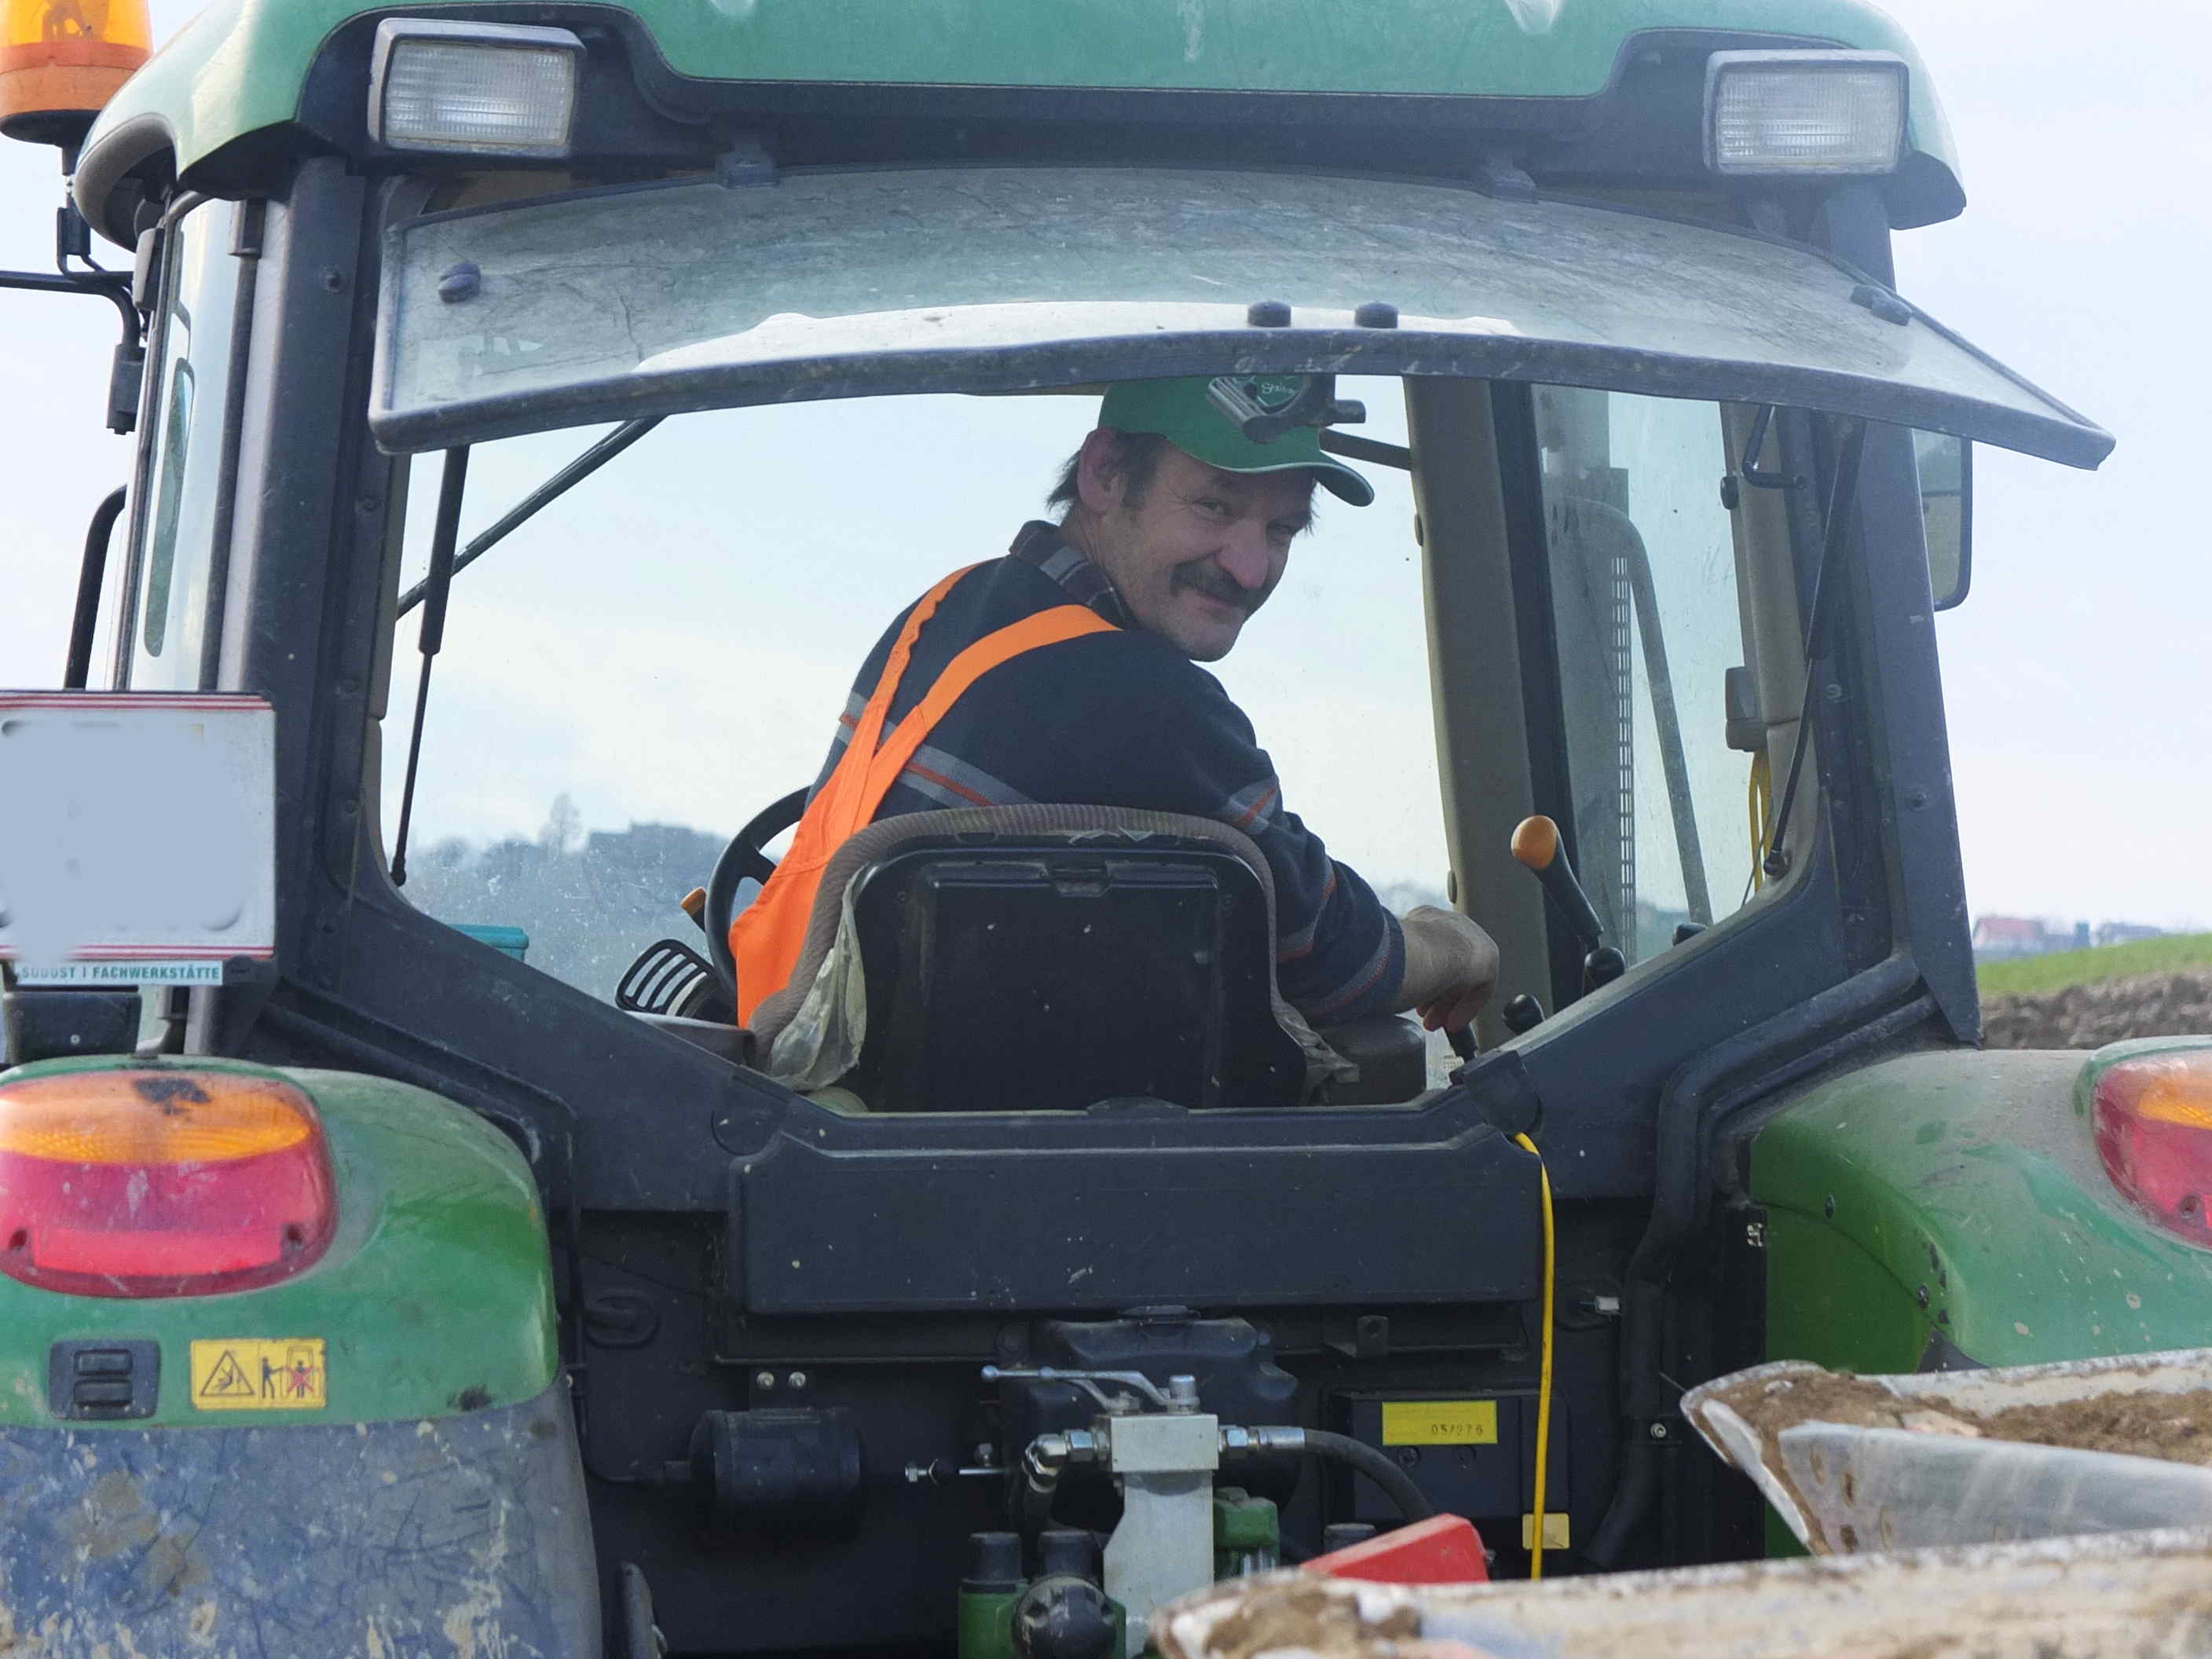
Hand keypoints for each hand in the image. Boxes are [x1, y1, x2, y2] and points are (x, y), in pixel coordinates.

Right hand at [1399, 906, 1499, 1033]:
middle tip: (1426, 1016)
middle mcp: (1451, 925)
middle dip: (1435, 997)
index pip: (1429, 951)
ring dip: (1448, 1004)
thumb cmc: (1400, 953)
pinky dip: (1466, 1006)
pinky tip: (1453, 1022)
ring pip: (1462, 979)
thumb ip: (1393, 964)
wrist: (1427, 950)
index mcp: (1427, 917)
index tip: (1414, 999)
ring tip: (1437, 1024)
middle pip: (1446, 968)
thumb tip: (1378, 979)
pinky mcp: (1488, 958)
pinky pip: (1479, 987)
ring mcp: (1472, 939)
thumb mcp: (1391, 958)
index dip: (1422, 979)